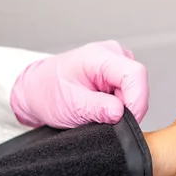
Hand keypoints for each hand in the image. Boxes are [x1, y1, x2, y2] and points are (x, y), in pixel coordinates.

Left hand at [10, 40, 148, 128]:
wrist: (38, 90)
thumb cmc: (48, 92)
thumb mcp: (71, 105)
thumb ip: (98, 109)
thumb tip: (121, 113)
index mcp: (99, 56)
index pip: (135, 74)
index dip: (137, 100)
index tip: (127, 121)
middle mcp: (112, 54)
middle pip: (137, 84)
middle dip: (127, 107)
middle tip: (105, 119)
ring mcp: (117, 63)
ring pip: (135, 91)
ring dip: (122, 107)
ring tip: (97, 111)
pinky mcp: (118, 74)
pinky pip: (129, 93)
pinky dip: (119, 106)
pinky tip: (101, 107)